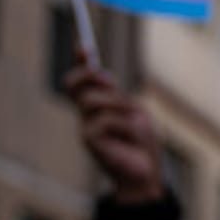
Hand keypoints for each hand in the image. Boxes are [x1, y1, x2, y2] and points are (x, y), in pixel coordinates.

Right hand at [64, 57, 164, 204]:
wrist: (146, 174)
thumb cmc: (142, 145)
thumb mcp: (134, 112)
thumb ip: (116, 95)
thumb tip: (99, 71)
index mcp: (98, 108)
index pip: (81, 81)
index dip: (80, 63)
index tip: (84, 45)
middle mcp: (86, 116)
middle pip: (73, 85)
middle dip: (89, 75)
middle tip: (109, 80)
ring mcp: (85, 128)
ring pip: (94, 101)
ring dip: (120, 106)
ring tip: (135, 122)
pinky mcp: (89, 140)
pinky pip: (107, 121)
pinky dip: (126, 126)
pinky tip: (132, 140)